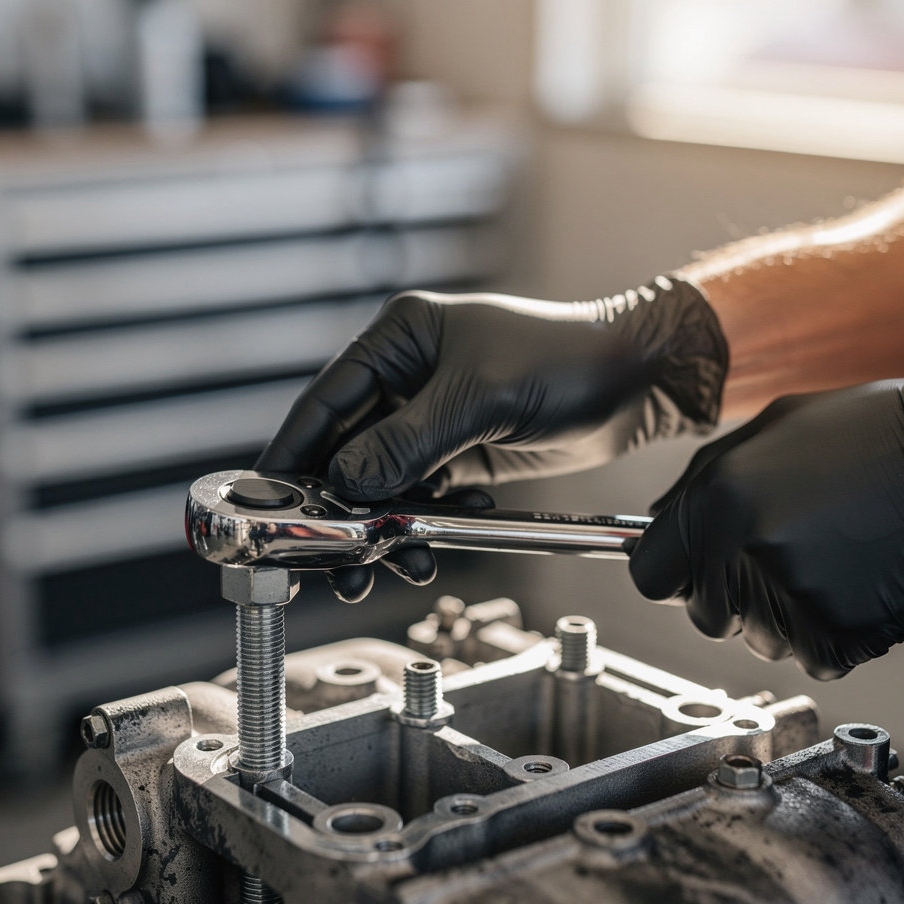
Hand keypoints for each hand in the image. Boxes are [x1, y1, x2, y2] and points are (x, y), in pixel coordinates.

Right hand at [259, 277, 726, 600]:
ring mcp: (431, 418)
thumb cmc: (564, 360)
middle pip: (348, 449)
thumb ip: (409, 442)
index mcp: (399, 340)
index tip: (268, 503)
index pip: (326, 403)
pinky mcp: (458, 452)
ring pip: (383, 481)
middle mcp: (406, 377)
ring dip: (384, 524)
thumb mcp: (481, 397)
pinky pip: (421, 494)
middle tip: (333, 558)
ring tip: (394, 563)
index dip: (293, 455)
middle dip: (340, 506)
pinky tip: (439, 538)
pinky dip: (423, 521)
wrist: (635, 381)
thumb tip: (345, 483)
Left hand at [628, 377, 903, 677]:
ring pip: (759, 639)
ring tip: (830, 556)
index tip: (686, 570)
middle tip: (783, 551)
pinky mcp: (842, 635)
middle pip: (704, 616)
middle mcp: (746, 552)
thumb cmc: (870, 433)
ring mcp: (795, 598)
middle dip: (730, 594)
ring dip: (782, 613)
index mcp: (718, 501)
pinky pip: (811, 656)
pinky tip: (856, 581)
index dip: (670, 573)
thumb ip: (699, 480)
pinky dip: (830, 631)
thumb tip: (656, 522)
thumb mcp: (769, 429)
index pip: (650, 575)